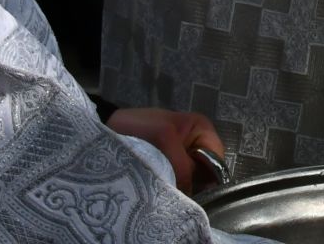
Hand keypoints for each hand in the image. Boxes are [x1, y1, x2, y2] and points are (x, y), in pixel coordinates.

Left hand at [105, 107, 224, 193]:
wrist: (107, 129)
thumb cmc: (139, 127)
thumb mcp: (164, 138)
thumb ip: (183, 165)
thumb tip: (191, 197)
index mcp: (202, 130)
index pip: (217, 161)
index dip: (209, 179)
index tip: (194, 194)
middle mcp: (195, 145)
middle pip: (205, 174)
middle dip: (193, 186)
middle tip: (177, 197)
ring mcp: (180, 158)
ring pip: (189, 181)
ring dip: (178, 189)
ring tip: (165, 196)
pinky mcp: (166, 169)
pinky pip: (174, 183)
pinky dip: (168, 190)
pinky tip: (158, 194)